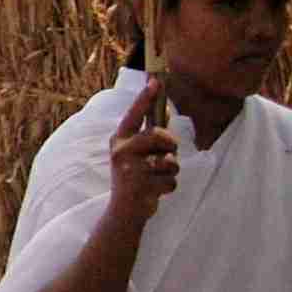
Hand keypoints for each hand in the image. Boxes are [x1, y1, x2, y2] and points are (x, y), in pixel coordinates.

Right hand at [109, 72, 179, 225]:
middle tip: (162, 158)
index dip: (145, 98)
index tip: (156, 80)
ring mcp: (130, 168)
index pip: (134, 115)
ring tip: (155, 178)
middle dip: (170, 147)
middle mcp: (121, 151)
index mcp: (119, 140)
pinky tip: (155, 191)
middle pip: (160, 136)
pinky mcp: (141, 185)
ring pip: (171, 161)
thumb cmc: (134, 177)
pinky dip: (169, 187)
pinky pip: (172, 180)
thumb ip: (149, 135)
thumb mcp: (136, 153)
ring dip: (171, 171)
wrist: (123, 210)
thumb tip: (165, 111)